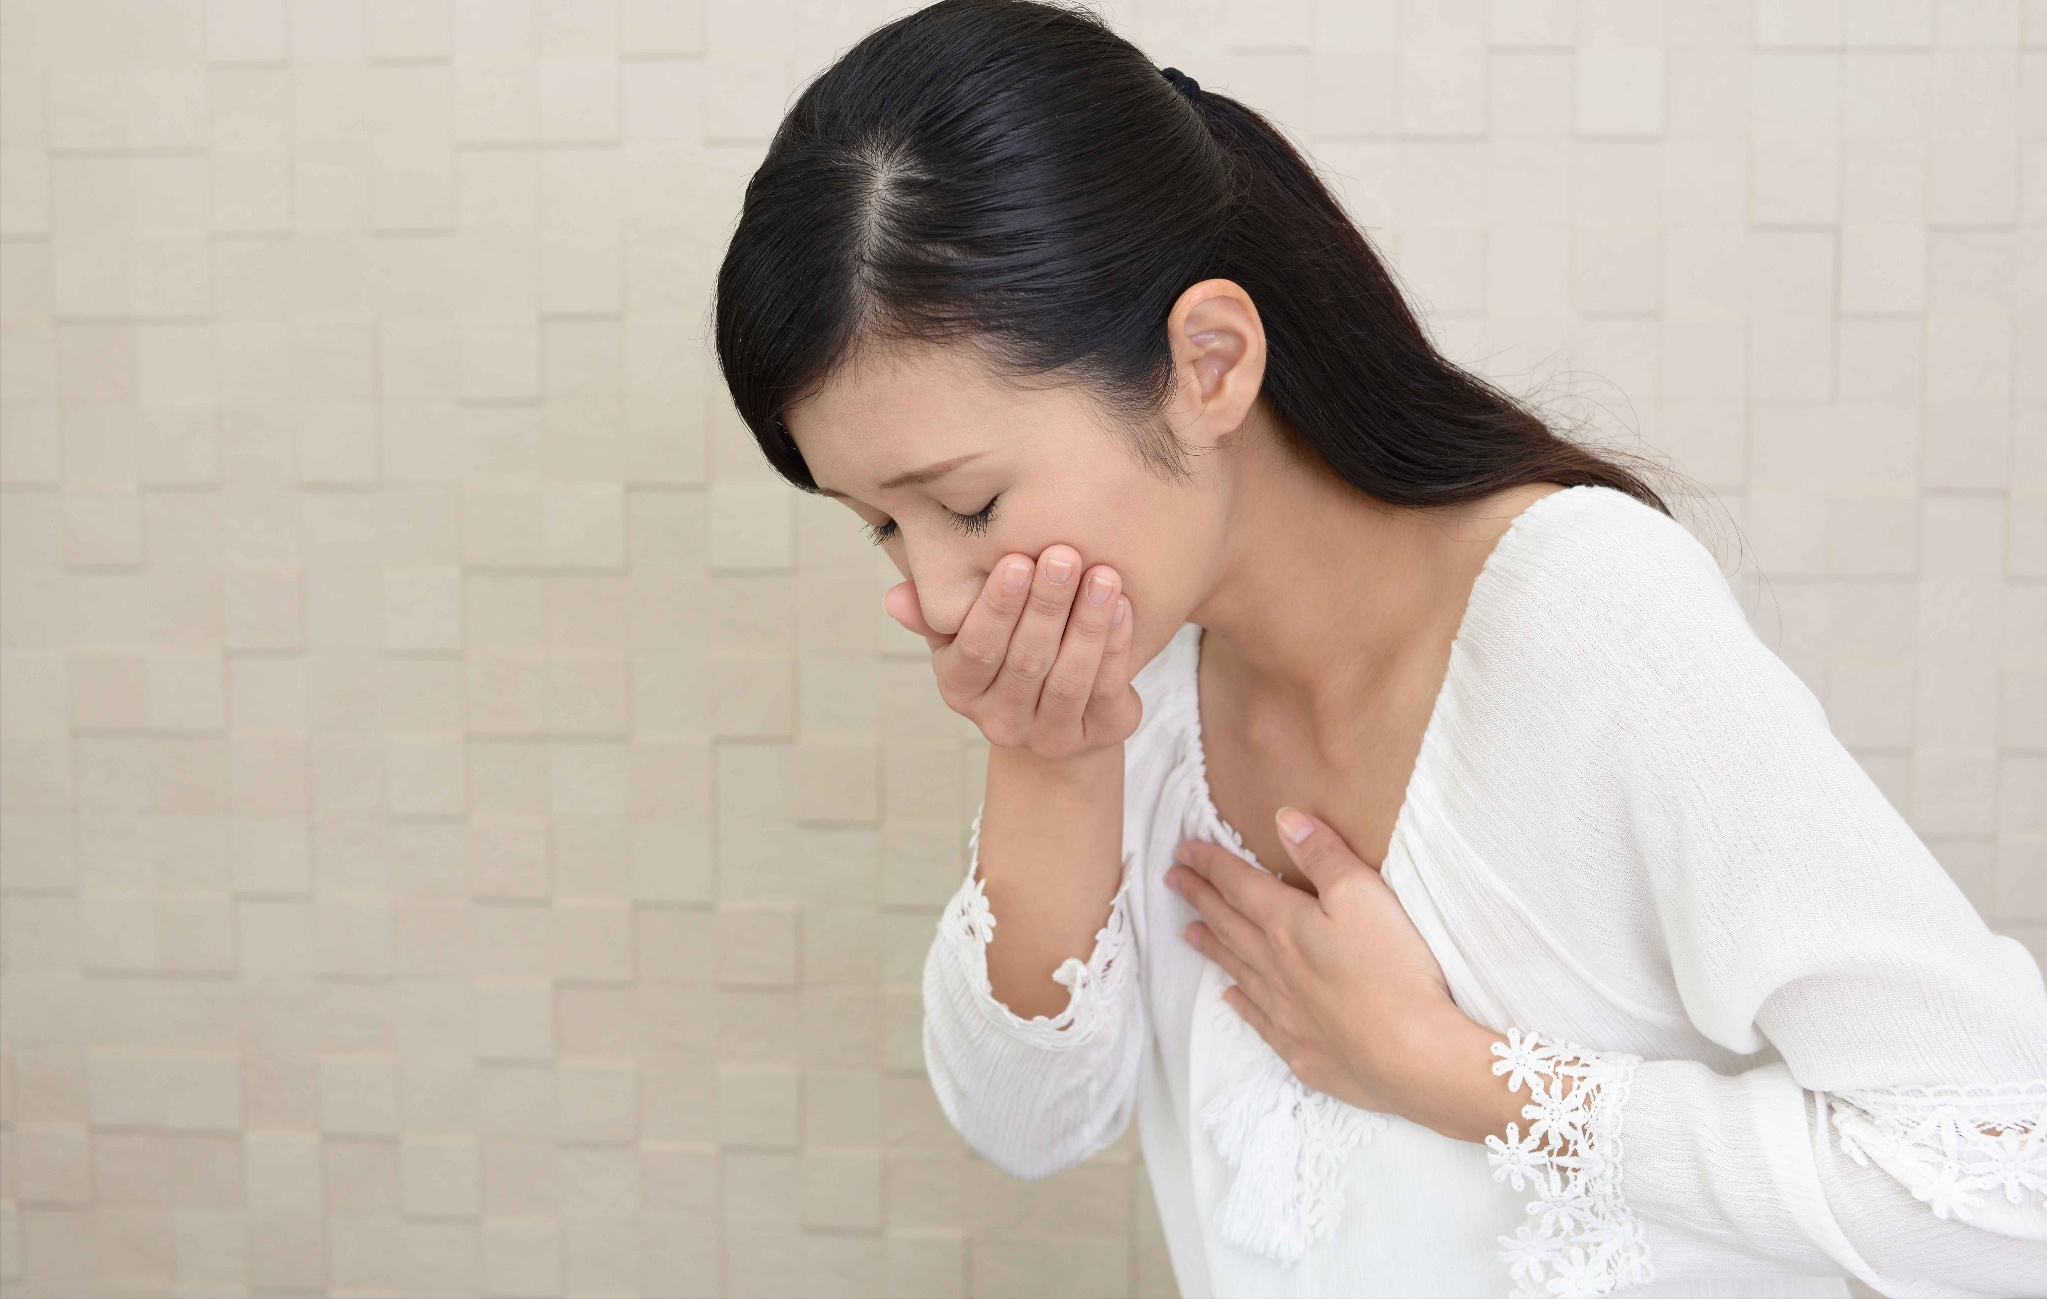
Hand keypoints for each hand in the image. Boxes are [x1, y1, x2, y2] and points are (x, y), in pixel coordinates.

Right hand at [886, 544, 1142, 759]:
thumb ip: (935, 611)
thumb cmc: (1004, 652)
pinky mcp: (1095, 736)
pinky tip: (1122, 606)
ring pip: (1068, 679)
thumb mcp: (963, 630)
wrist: (1054, 713)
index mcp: (960, 688)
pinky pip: (1105, 691)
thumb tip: (895, 598)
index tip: (1017, 560)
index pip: (977, 650)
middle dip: (1045, 605)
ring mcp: (1048, 736)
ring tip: (1102, 576)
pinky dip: (1114, 647)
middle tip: (1063, 556)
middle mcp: (999, 720)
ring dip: (1086, 625)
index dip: (997, 607)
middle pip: (1025, 661)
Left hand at [1166, 807, 1520, 1140]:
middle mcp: (1275, 966)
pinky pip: (1258, 1019)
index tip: (1183, 853)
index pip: (1238, 885)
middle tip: (1173, 882)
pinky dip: (1241, 1003)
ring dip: (1212, 946)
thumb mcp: (1363, 894)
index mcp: (1287, 924)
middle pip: (1229, 924)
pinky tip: (1231, 998)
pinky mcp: (1302, 1050)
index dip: (1210, 864)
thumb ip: (1323, 855)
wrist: (1410, 1057)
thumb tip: (1284, 819)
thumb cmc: (1392, 968)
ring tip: (1188, 933)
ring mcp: (1285, 1012)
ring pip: (1238, 970)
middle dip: (1200, 898)